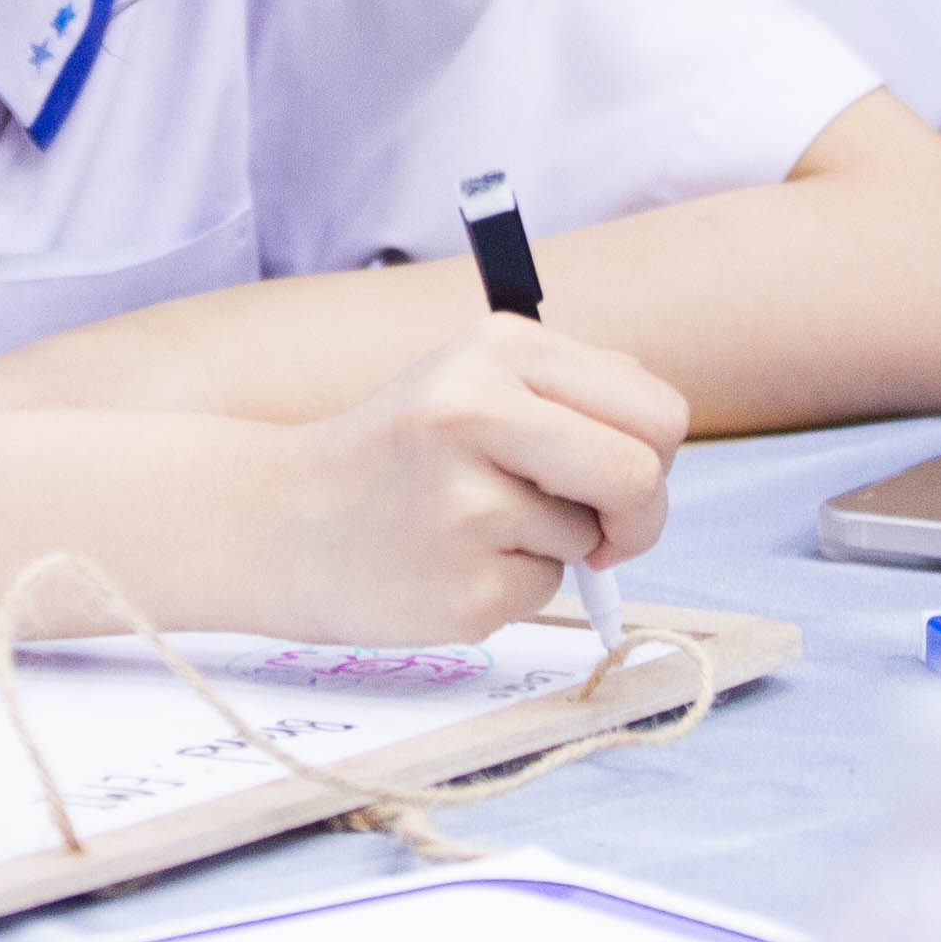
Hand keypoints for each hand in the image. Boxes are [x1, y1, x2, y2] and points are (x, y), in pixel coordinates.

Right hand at [249, 323, 684, 644]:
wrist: (282, 522)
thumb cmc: (400, 452)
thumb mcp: (472, 378)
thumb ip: (573, 394)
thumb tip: (658, 438)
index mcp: (498, 348)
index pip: (656, 407)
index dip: (655, 451)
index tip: (615, 475)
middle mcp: (477, 413)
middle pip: (642, 475)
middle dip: (642, 515)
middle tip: (602, 530)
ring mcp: (467, 506)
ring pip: (591, 538)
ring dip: (555, 547)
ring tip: (472, 527)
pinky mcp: (463, 589)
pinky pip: (544, 592)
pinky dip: (513, 586)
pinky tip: (449, 562)